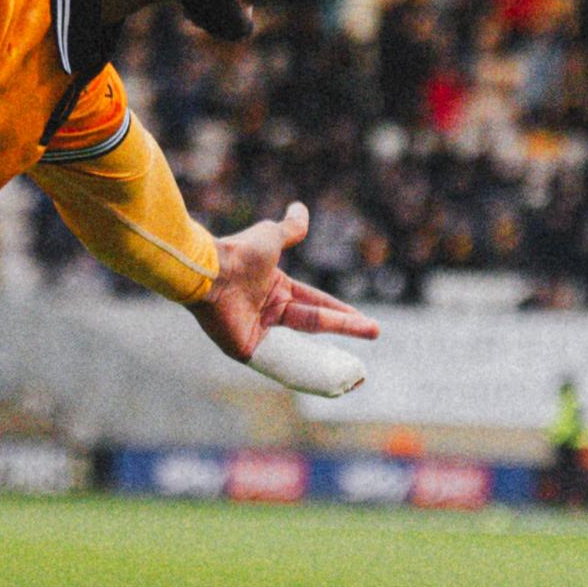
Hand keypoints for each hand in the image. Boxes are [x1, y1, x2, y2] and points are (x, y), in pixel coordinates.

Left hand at [201, 201, 381, 366]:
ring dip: (327, 358)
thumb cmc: (239, 252)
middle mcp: (268, 312)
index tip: (365, 320)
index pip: (316, 302)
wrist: (211, 271)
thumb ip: (289, 228)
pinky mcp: (246, 350)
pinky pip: (278, 363)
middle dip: (346, 328)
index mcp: (276, 288)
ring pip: (300, 348)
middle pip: (315, 323)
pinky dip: (302, 372)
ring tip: (356, 368)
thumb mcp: (271, 236)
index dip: (341, 311)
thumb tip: (300, 207)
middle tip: (376, 332)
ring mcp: (258, 332)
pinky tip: (327, 379)